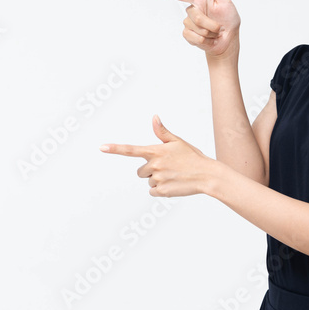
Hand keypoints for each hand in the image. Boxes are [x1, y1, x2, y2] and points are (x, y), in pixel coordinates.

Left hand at [100, 114, 215, 197]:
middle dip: (150, 170)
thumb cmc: (192, 157)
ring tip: (173, 175)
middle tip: (167, 168)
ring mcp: (157, 178)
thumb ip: (162, 132)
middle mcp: (154, 165)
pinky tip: (173, 184)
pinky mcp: (162, 191)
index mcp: (155, 151)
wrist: (206, 175)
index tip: (101, 147)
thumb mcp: (178, 142)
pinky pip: (153, 191)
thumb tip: (154, 117)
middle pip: (140, 171)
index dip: (114, 148)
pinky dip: (161, 190)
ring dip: (157, 180)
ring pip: (148, 181)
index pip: (130, 149)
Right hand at [151, 0, 240, 60]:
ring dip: (208, 33)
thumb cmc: (229, 20)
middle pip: (194, 15)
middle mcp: (192, 10)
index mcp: (199, 0)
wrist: (228, 40)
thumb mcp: (224, 1)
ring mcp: (189, 23)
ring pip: (194, 27)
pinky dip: (204, 40)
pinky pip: (192, 37)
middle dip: (209, 23)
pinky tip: (209, 39)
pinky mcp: (188, 35)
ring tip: (214, 33)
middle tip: (219, 27)